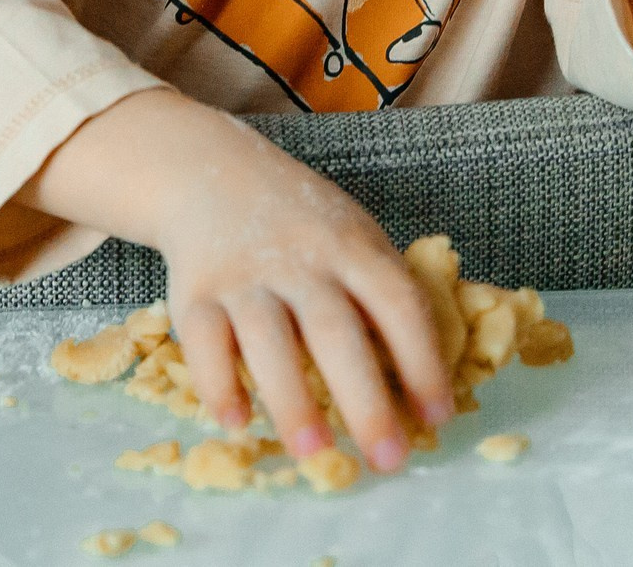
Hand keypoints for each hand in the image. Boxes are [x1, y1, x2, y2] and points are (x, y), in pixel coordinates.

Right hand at [143, 110, 450, 470]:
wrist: (210, 171)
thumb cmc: (302, 222)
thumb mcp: (354, 233)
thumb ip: (383, 292)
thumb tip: (422, 379)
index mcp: (350, 246)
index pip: (397, 303)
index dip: (423, 361)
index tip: (437, 416)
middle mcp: (298, 258)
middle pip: (334, 330)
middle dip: (364, 400)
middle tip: (387, 459)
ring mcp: (243, 274)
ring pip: (267, 339)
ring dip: (291, 399)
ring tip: (314, 453)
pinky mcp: (195, 291)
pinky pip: (203, 341)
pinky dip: (217, 382)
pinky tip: (236, 420)